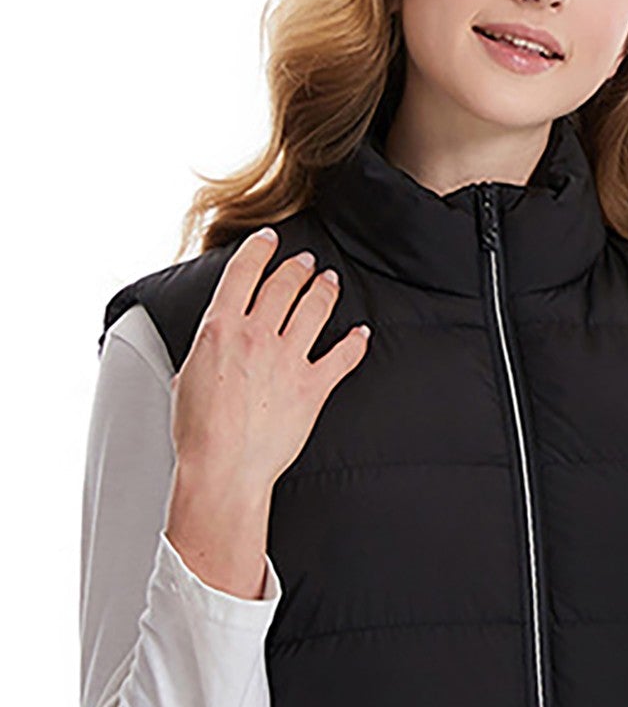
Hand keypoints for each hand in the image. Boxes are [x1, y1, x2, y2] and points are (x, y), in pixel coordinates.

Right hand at [165, 229, 369, 596]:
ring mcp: (288, 359)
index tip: (269, 239)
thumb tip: (209, 349)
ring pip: (315, 308)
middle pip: (284, 285)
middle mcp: (257, 336)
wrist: (223, 467)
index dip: (259, 249)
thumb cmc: (198, 431)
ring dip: (325, 290)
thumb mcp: (185, 376)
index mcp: (220, 329)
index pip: (243, 273)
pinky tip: (361, 333)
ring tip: (329, 281)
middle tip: (305, 261)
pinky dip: (355, 342)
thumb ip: (205, 352)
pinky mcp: (313, 386)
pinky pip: (343, 355)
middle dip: (296, 267)